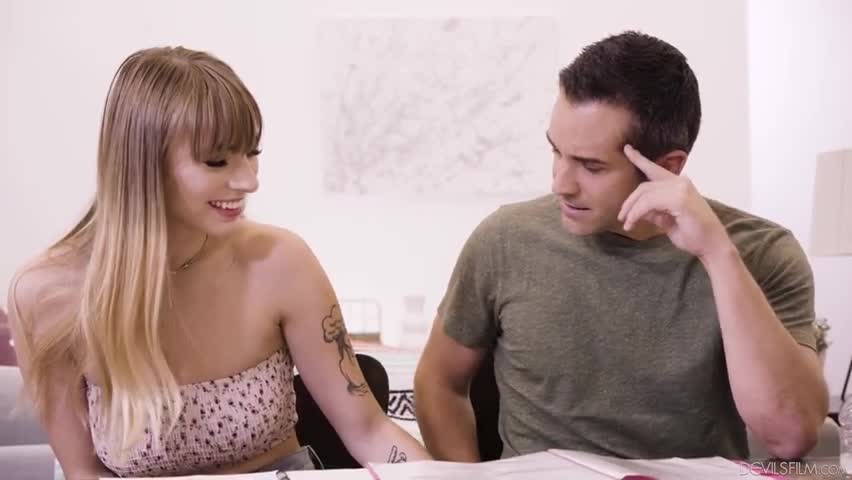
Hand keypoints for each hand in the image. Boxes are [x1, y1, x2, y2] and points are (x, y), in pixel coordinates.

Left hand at [617, 145, 731, 259]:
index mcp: (679, 184)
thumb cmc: (692, 234)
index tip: (627, 149)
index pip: (655, 169)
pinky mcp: (679, 198)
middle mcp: (681, 182)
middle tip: (621, 217)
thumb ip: (653, 211)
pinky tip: (632, 223)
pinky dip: (636, 213)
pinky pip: (648, 202)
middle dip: (629, 202)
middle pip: (645, 186)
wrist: (712, 246)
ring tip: (626, 224)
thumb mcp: (666, 220)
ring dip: (631, 210)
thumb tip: (636, 209)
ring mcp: (681, 188)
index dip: (640, 159)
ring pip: (645, 194)